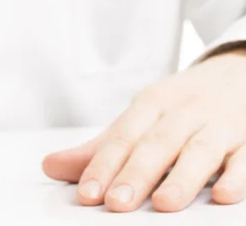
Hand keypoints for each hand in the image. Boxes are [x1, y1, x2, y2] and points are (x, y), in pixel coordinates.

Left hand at [42, 49, 245, 211]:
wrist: (234, 73)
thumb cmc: (178, 105)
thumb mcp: (140, 117)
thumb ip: (100, 148)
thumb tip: (50, 166)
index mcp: (151, 104)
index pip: (123, 136)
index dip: (103, 164)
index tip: (87, 193)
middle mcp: (182, 111)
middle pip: (157, 143)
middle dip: (136, 173)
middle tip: (116, 203)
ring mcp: (218, 123)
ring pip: (200, 150)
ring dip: (182, 177)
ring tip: (164, 205)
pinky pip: (244, 157)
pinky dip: (236, 175)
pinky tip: (224, 195)